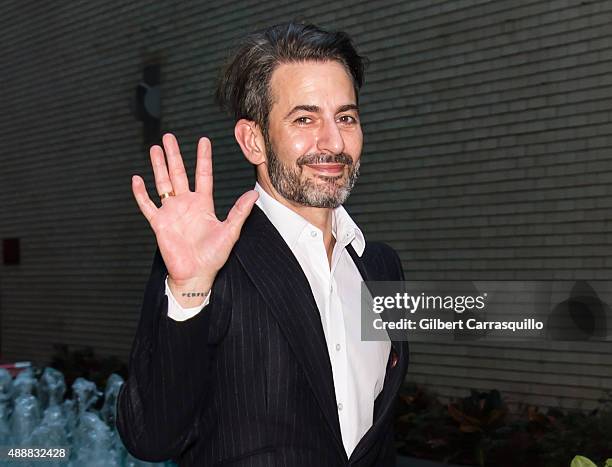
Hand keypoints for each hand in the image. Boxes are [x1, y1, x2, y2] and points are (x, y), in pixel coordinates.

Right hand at [131, 133, 257, 299]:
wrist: (196, 274)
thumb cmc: (214, 256)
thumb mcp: (230, 231)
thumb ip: (239, 212)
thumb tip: (253, 195)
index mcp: (203, 204)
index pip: (203, 175)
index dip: (203, 158)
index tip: (203, 140)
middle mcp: (186, 204)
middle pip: (178, 173)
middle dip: (173, 155)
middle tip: (168, 137)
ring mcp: (171, 212)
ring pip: (162, 183)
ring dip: (158, 166)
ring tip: (154, 149)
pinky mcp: (159, 223)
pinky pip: (148, 205)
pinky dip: (141, 193)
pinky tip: (137, 179)